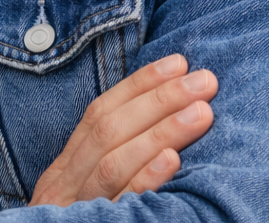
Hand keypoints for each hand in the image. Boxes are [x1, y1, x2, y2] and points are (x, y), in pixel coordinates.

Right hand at [30, 54, 217, 205]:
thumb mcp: (79, 200)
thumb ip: (105, 165)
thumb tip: (155, 124)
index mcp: (64, 171)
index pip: (99, 114)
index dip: (137, 85)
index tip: (177, 62)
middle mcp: (65, 186)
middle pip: (108, 131)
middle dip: (158, 99)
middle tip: (204, 79)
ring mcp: (78, 210)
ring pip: (114, 161)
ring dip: (161, 129)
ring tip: (203, 110)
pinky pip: (120, 205)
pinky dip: (145, 178)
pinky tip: (173, 159)